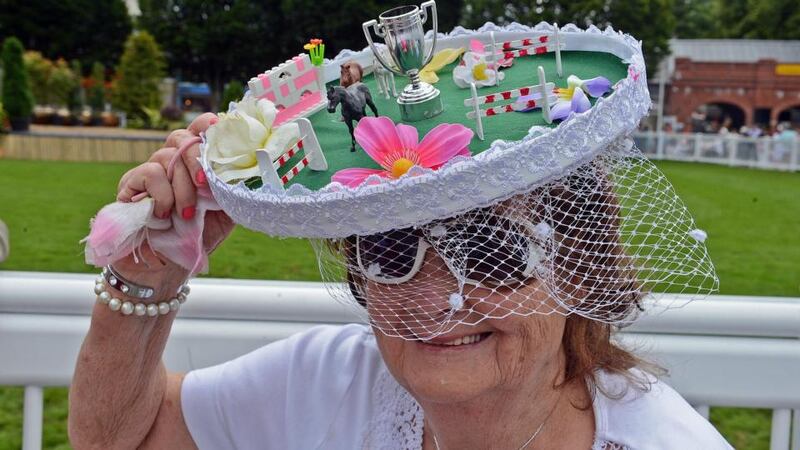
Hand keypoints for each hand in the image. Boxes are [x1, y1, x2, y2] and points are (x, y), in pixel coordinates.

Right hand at [113, 113, 234, 288]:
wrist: (167, 265)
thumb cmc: (198, 235)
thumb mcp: (226, 212)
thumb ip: (234, 189)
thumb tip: (251, 173)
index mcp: (196, 163)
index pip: (199, 129)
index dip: (207, 124)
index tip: (218, 126)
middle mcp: (173, 161)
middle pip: (182, 136)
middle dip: (197, 158)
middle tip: (204, 184)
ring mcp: (152, 171)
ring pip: (166, 156)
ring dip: (182, 187)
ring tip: (186, 213)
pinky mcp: (131, 184)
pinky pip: (150, 173)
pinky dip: (163, 194)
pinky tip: (164, 214)